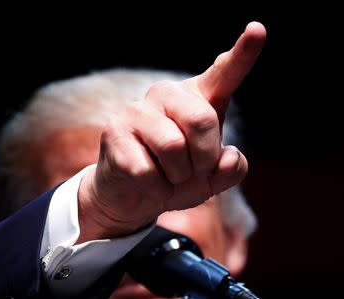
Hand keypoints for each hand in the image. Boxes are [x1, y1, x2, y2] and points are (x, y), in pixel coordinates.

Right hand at [78, 22, 265, 241]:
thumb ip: (230, 169)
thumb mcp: (210, 179)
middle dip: (204, 159)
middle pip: (202, 119)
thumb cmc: (175, 177)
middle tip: (193, 172)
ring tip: (167, 177)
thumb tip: (227, 158)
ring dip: (178, 176)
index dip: (243, 53)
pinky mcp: (114, 132)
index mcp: (196, 99)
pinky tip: (147, 183)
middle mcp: (166, 95)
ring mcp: (136, 110)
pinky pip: (148, 170)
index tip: (257, 29)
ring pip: (173, 145)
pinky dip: (156, 190)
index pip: (223, 74)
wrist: (131, 194)